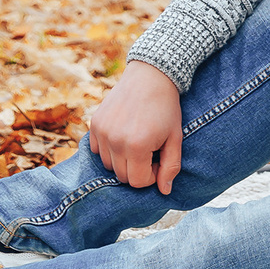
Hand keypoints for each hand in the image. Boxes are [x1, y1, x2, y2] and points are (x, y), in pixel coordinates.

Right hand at [88, 60, 185, 193]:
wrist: (150, 76)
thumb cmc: (166, 108)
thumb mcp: (175, 138)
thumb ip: (170, 167)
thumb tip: (164, 191)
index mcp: (137, 146)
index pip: (137, 181)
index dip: (150, 176)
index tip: (158, 160)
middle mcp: (115, 141)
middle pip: (122, 176)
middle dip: (137, 169)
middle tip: (150, 151)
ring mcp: (102, 132)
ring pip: (108, 165)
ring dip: (123, 160)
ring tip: (137, 143)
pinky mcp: (94, 124)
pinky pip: (98, 150)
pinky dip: (109, 149)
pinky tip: (123, 135)